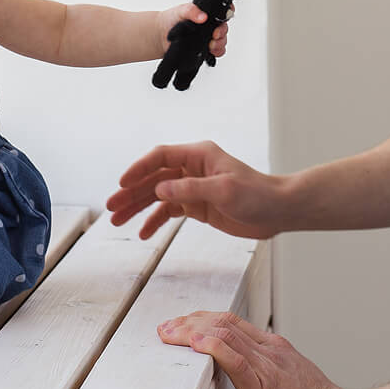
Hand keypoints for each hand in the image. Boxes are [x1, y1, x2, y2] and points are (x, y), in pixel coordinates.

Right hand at [106, 141, 288, 240]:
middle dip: (131, 192)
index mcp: (198, 155)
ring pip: (157, 195)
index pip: (160, 157)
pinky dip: (156, 221)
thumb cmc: (257, 194)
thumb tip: (159, 189)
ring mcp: (193, 187)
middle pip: (153, 178)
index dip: (139, 169)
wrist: (278, 211)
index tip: (122, 183)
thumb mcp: (224, 190)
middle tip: (111, 207)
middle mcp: (192, 168)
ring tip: (118, 221)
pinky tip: (144, 233)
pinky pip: (169, 211)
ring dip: (138, 207)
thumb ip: (191, 189)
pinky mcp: (197, 205)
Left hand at [156, 2, 228, 59]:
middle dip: (222, 32)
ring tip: (211, 45)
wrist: (161, 35)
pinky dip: (216, 53)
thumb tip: (202, 16)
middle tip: (214, 35)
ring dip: (220, 44)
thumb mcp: (181, 10)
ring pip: (222, 41)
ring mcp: (208, 37)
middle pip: (224, 28)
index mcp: (207, 13)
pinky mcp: (205, 49)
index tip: (224, 18)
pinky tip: (210, 52)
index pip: (224, 11)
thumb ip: (191, 10)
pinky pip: (217, 52)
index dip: (228, 13)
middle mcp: (210, 25)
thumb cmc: (171, 19)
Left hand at [159, 311, 356, 388]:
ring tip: (170, 334)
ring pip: (223, 334)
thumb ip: (268, 367)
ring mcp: (267, 366)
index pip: (231, 321)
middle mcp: (269, 350)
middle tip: (167, 327)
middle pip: (222, 322)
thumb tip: (244, 366)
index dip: (203, 319)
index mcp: (275, 347)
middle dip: (189, 322)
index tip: (183, 324)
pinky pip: (235, 360)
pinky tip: (195, 345)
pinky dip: (212, 348)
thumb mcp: (291, 377)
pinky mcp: (263, 387)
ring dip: (191, 332)